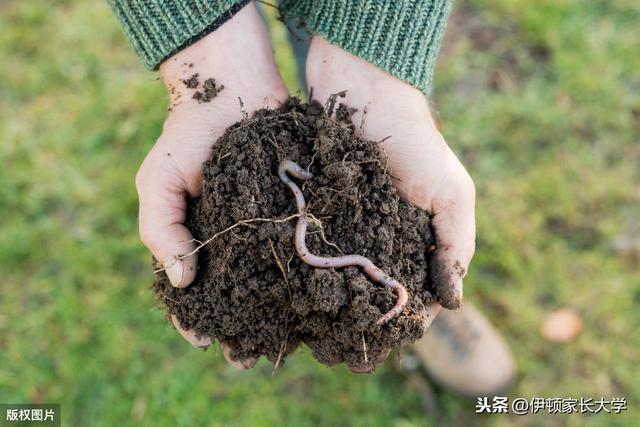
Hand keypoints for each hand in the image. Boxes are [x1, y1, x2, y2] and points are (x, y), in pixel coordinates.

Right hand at [135, 3, 286, 366]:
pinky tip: (316, 294)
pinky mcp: (296, 210)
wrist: (234, 87)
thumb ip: (161, 229)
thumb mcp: (158, 181)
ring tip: (288, 339)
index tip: (207, 341)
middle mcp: (235, 241)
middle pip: (237, 296)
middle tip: (252, 356)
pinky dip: (307, 272)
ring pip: (273, 281)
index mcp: (197, 239)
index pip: (192, 293)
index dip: (195, 320)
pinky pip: (301, 247)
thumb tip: (181, 280)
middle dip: (244, 328)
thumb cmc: (189, 136)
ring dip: (279, 312)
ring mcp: (267, 228)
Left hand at [306, 37, 475, 370]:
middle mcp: (382, 238)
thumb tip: (454, 303)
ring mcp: (348, 226)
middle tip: (339, 349)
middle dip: (361, 318)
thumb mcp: (450, 192)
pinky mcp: (319, 211)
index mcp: (418, 239)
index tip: (384, 343)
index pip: (414, 292)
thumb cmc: (414, 142)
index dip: (404, 319)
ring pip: (341, 277)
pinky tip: (297, 292)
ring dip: (332, 302)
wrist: (363, 91)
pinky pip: (314, 248)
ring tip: (314, 332)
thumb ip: (456, 243)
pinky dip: (310, 270)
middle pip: (374, 291)